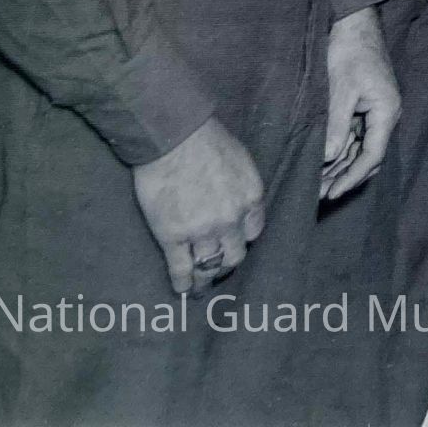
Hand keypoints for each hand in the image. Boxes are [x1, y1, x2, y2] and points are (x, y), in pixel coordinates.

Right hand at [133, 117, 265, 294]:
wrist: (174, 137)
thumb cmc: (206, 139)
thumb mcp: (239, 159)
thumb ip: (241, 184)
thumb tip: (234, 196)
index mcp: (250, 198)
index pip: (253, 231)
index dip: (242, 238)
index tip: (235, 242)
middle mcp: (231, 220)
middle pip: (235, 254)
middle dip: (227, 262)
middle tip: (219, 267)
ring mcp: (202, 232)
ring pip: (209, 266)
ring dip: (205, 278)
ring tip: (200, 286)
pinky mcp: (173, 237)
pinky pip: (181, 268)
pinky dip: (182, 282)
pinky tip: (181, 290)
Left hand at [318, 6, 399, 201]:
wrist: (355, 23)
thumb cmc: (350, 52)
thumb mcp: (341, 89)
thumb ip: (336, 125)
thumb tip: (329, 158)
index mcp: (386, 111)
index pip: (373, 154)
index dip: (353, 177)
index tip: (333, 193)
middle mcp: (385, 115)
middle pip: (368, 157)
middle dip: (346, 177)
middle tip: (320, 195)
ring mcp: (375, 111)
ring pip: (360, 148)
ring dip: (341, 166)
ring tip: (318, 185)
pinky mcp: (365, 106)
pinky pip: (355, 136)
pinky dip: (340, 150)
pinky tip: (325, 162)